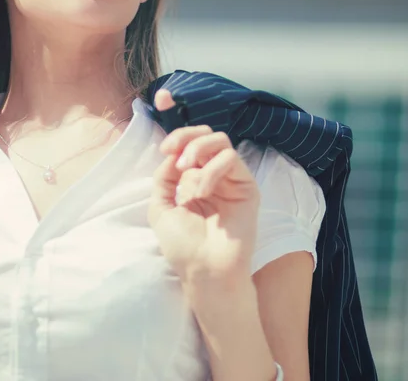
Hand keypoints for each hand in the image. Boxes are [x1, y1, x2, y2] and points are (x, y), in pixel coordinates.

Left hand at [147, 89, 260, 287]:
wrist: (204, 271)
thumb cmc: (183, 246)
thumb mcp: (160, 207)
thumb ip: (164, 177)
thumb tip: (173, 154)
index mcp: (193, 179)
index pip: (191, 144)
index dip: (178, 138)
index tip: (165, 149)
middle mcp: (213, 176)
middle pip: (208, 135)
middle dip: (188, 137)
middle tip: (178, 157)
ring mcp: (231, 181)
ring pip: (221, 142)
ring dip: (199, 150)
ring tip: (187, 171)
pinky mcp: (247, 187)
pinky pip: (232, 160)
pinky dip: (212, 170)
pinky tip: (203, 192)